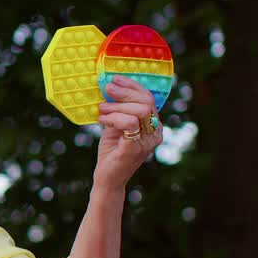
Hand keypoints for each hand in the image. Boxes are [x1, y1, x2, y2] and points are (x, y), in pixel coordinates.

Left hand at [94, 75, 162, 191]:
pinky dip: (114, 118)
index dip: (132, 86)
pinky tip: (102, 120)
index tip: (115, 79)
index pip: (149, 99)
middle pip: (146, 103)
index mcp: (154, 125)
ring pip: (140, 112)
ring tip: (102, 109)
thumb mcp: (117, 125)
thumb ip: (118, 110)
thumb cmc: (113, 151)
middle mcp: (156, 133)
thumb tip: (110, 88)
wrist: (108, 178)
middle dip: (125, 93)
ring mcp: (147, 142)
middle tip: (107, 90)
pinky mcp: (135, 149)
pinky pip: (130, 125)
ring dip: (117, 106)